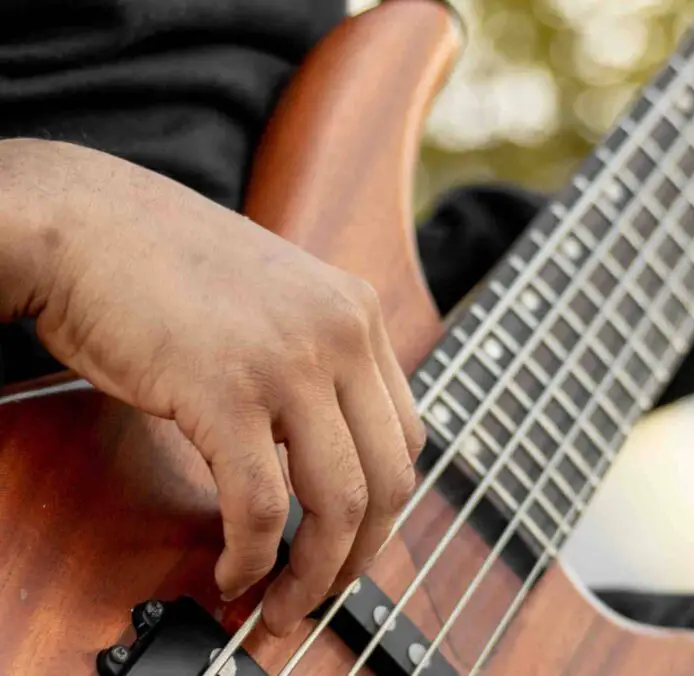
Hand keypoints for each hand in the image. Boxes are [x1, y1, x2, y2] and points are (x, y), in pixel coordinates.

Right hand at [0, 139, 424, 635]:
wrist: (86, 224)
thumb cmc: (166, 273)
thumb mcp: (278, 306)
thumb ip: (316, 367)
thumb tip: (325, 462)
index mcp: (358, 313)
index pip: (407, 436)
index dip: (385, 510)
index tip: (351, 548)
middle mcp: (342, 332)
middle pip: (391, 476)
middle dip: (359, 556)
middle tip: (320, 593)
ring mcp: (290, 359)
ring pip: (339, 500)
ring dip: (314, 574)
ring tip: (279, 604)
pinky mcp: (226, 389)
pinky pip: (263, 504)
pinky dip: (254, 557)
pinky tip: (233, 571)